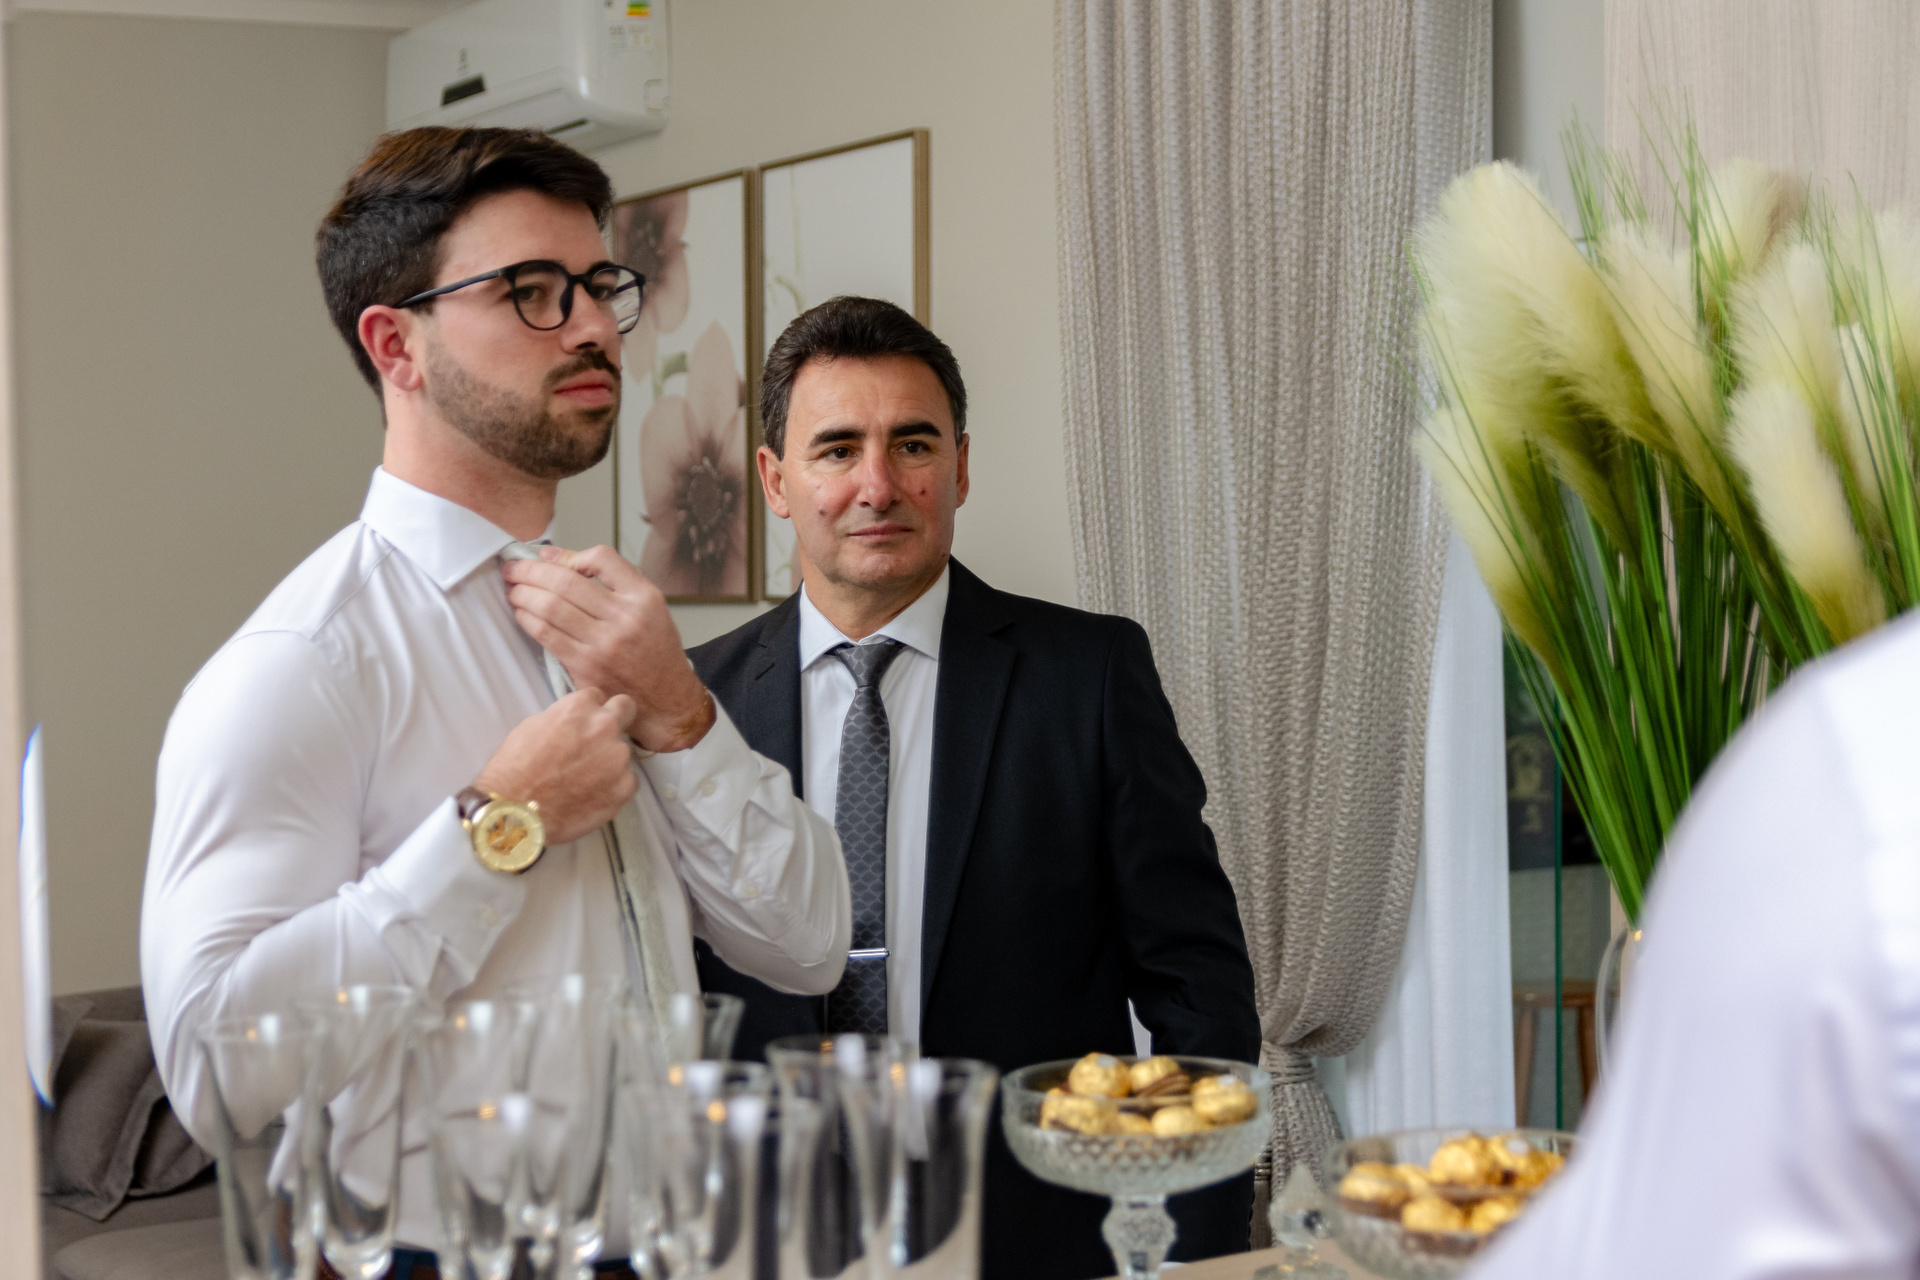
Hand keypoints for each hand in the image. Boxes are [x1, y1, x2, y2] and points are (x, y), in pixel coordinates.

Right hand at [474, 688, 639, 844]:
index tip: (584, 724)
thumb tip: (576, 722)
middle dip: (617, 719)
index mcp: (579, 707)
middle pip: (626, 710)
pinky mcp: (625, 786)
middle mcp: (605, 726)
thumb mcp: (532, 727)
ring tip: (584, 781)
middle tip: (600, 740)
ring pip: (622, 752)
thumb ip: (563, 718)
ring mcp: (618, 757)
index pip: (597, 696)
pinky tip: (591, 797)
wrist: (516, 813)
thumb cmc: (514, 770)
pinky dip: (614, 787)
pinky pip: (627, 781)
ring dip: (610, 760)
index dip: (589, 711)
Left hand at [501, 545, 715, 751]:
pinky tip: (521, 613)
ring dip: (523, 594)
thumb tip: (560, 559)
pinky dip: (527, 619)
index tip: (545, 555)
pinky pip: (546, 635)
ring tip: (513, 588)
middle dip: (530, 571)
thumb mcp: (650, 607)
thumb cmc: (654, 651)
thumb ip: (615, 581)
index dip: (566, 554)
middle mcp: (625, 618)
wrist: (667, 700)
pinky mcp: (585, 667)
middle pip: (565, 582)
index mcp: (643, 598)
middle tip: (513, 567)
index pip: (601, 559)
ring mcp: (603, 645)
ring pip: (550, 607)